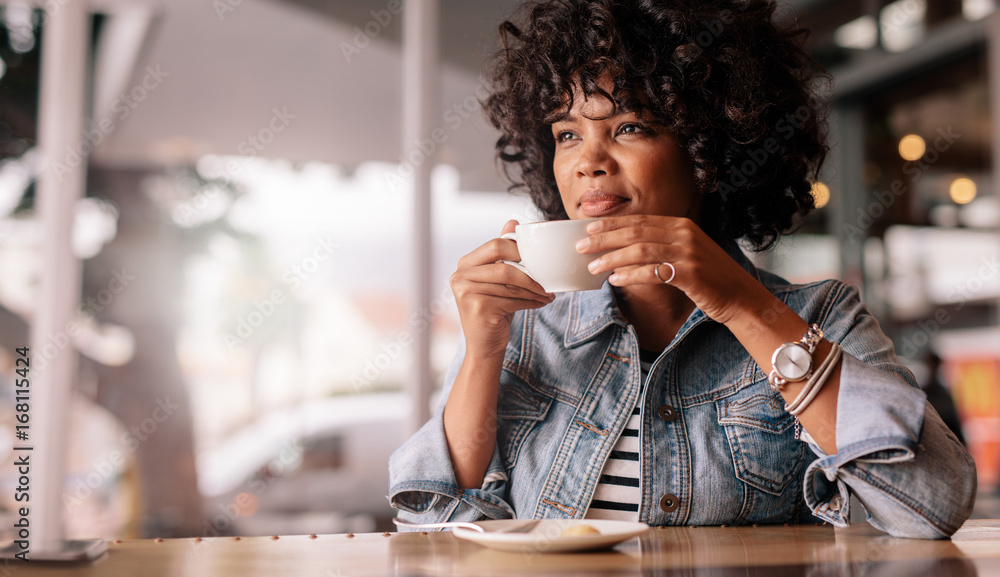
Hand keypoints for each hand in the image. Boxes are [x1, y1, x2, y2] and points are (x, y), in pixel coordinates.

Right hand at [449, 220, 554, 358]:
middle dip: (530, 271)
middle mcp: (460, 276)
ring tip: (549, 293)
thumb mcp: (498, 280)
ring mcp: (466, 292)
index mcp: (464, 264)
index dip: (520, 249)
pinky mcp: (478, 307)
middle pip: (504, 263)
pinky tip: (542, 303)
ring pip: (511, 283)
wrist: (484, 346)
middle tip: (547, 277)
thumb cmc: (494, 310)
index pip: (495, 245)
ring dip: (535, 289)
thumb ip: (503, 253)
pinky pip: (513, 299)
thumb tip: (513, 221)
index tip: (538, 259)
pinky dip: (532, 301)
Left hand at [576, 215, 770, 324]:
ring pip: (640, 251)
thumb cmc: (709, 278)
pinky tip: (615, 281)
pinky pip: (652, 272)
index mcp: (682, 225)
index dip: (612, 224)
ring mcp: (688, 254)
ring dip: (612, 258)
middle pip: (635, 232)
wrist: (741, 296)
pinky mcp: (690, 274)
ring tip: (592, 267)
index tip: (588, 229)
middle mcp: (684, 235)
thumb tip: (625, 250)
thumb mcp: (687, 253)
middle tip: (581, 246)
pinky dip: (630, 275)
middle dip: (604, 238)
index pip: (639, 221)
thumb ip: (662, 246)